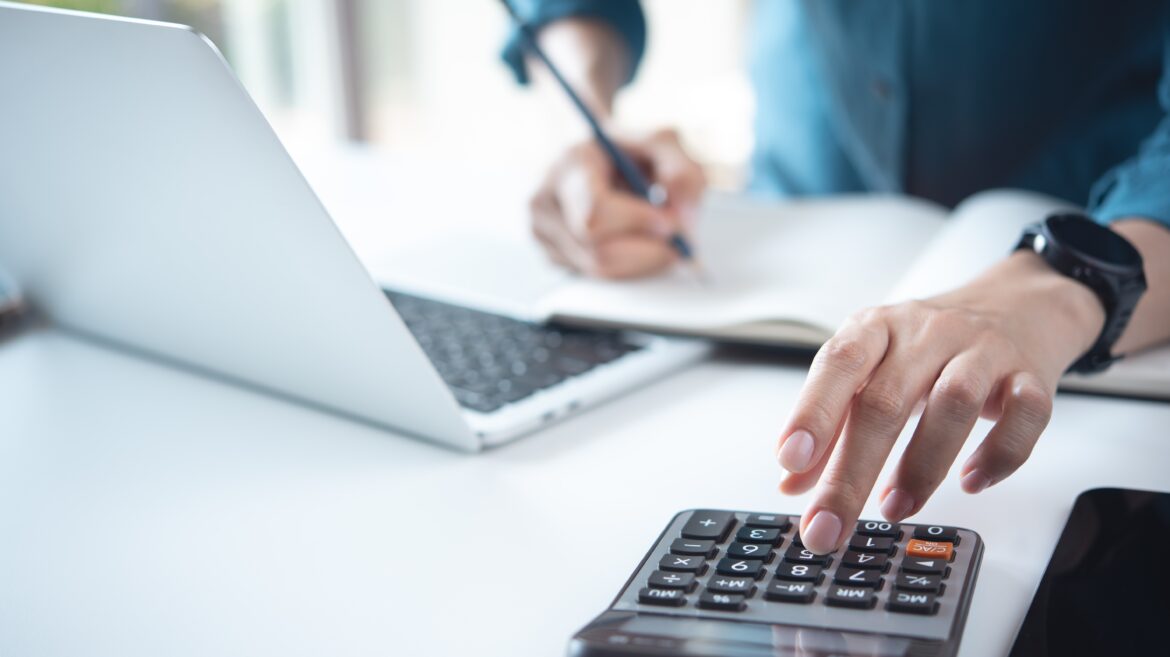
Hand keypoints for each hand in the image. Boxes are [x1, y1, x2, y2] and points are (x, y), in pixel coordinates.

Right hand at [529, 129, 705, 278]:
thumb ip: (684, 172)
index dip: (638, 224)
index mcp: (569, 166)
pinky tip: (635, 240)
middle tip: (679, 241)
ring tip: (659, 234)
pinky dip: (629, 264)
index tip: (671, 222)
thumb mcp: (665, 144)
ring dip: (643, 259)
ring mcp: (544, 233)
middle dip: (649, 251)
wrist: (603, 159)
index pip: (595, 214)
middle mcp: (546, 201)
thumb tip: (683, 218)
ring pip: (601, 268)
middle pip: (599, 252)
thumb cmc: (632, 151)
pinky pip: (598, 275)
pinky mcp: (553, 255)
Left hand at [775, 251, 1105, 553]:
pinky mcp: (1030, 375)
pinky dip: (998, 455)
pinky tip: (972, 481)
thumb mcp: (871, 370)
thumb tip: (792, 483)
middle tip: (829, 524)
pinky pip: (1024, 415)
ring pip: (954, 403)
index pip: (839, 363)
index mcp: (877, 328)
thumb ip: (833, 425)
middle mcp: (928, 333)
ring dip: (921, 465)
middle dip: (853, 471)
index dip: (813, 411)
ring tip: (895, 507)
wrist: (1016, 304)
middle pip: (887, 400)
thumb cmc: (928, 345)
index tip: (790, 461)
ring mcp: (983, 351)